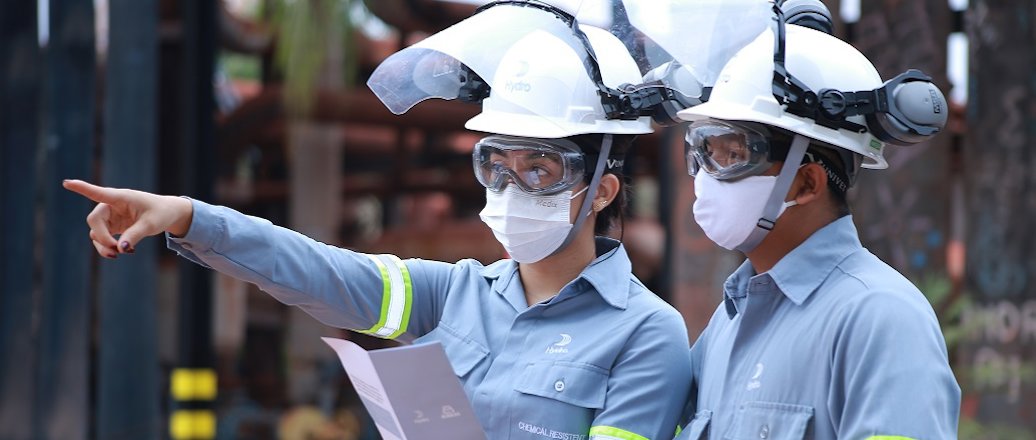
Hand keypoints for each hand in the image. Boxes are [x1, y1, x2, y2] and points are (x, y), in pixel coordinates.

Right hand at [62, 179, 193, 257]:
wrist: (168, 214)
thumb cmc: (160, 213)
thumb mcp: (151, 224)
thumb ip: (135, 235)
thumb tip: (119, 249)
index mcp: (121, 198)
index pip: (98, 193)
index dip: (82, 188)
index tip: (66, 182)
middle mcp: (111, 206)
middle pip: (94, 220)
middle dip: (102, 237)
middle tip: (116, 250)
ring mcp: (110, 217)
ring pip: (96, 233)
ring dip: (104, 245)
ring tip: (119, 254)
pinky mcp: (112, 226)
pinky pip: (102, 239)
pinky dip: (108, 248)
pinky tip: (122, 252)